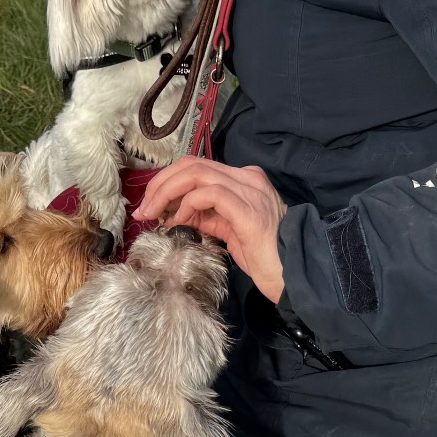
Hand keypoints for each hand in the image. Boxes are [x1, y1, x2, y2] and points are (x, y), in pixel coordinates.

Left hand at [133, 156, 286, 303]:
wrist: (292, 272)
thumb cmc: (262, 254)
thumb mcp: (226, 229)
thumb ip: (204, 215)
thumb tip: (174, 212)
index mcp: (242, 179)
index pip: (196, 166)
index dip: (167, 180)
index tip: (149, 203)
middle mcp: (246, 177)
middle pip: (191, 164)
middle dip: (161, 184)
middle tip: (145, 208)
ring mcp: (249, 190)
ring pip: (196, 173)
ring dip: (167, 192)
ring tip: (155, 213)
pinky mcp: (247, 209)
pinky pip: (209, 193)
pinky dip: (188, 204)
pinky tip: (181, 220)